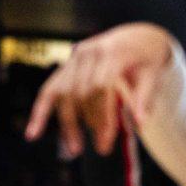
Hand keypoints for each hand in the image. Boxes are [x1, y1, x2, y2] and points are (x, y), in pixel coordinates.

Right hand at [24, 22, 176, 156]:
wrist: (138, 37)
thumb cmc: (146, 58)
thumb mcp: (153, 73)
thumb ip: (144, 98)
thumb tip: (139, 124)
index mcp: (111, 52)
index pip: (100, 86)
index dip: (102, 115)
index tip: (108, 138)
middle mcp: (88, 52)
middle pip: (80, 92)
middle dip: (89, 123)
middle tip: (102, 148)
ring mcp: (74, 58)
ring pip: (62, 94)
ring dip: (68, 124)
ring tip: (75, 149)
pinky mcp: (66, 66)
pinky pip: (49, 90)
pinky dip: (40, 112)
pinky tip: (32, 134)